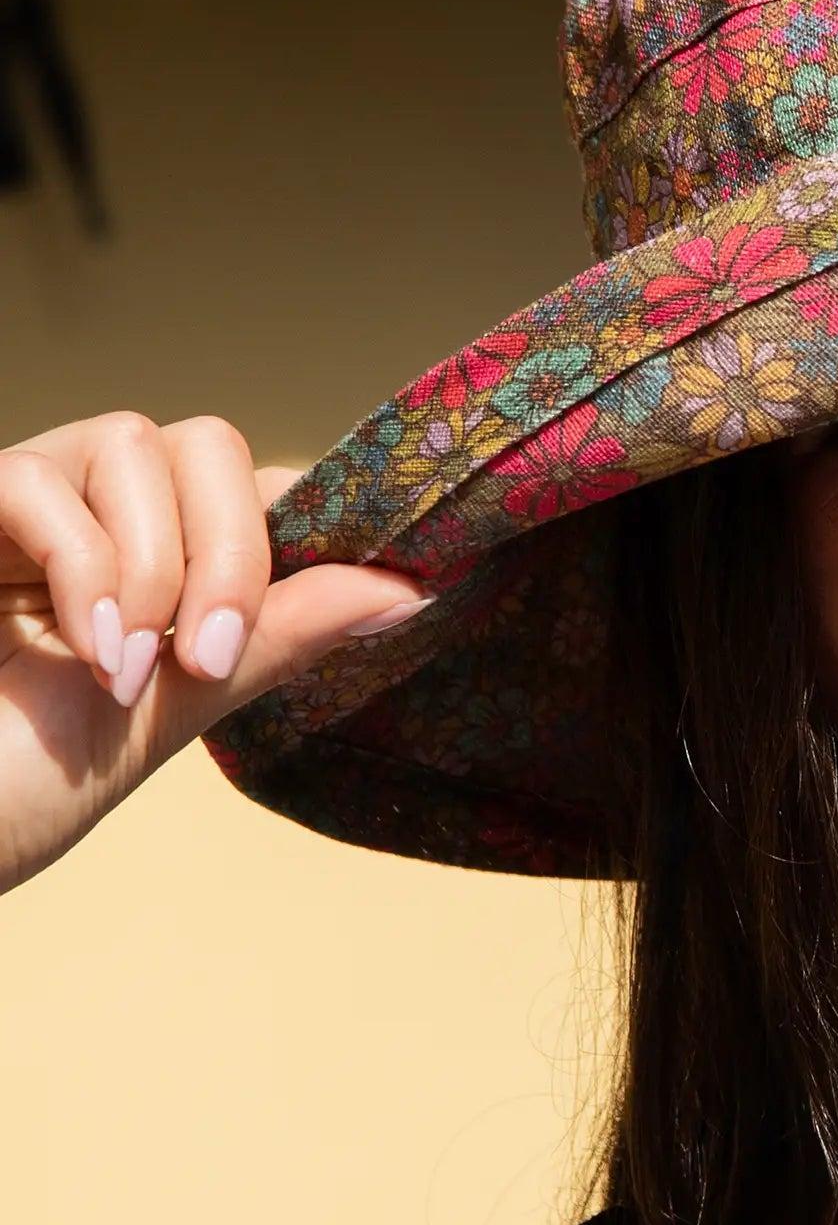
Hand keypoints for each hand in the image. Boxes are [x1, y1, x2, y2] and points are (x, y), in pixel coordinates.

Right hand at [0, 410, 430, 895]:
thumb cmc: (19, 782)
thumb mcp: (175, 704)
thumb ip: (274, 635)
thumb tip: (411, 588)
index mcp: (144, 553)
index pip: (253, 489)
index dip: (313, 529)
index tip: (382, 591)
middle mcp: (82, 510)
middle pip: (208, 444)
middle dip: (232, 554)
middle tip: (204, 660)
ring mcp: (14, 502)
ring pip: (133, 443)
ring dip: (154, 568)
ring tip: (124, 673)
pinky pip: (36, 481)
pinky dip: (87, 570)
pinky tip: (90, 654)